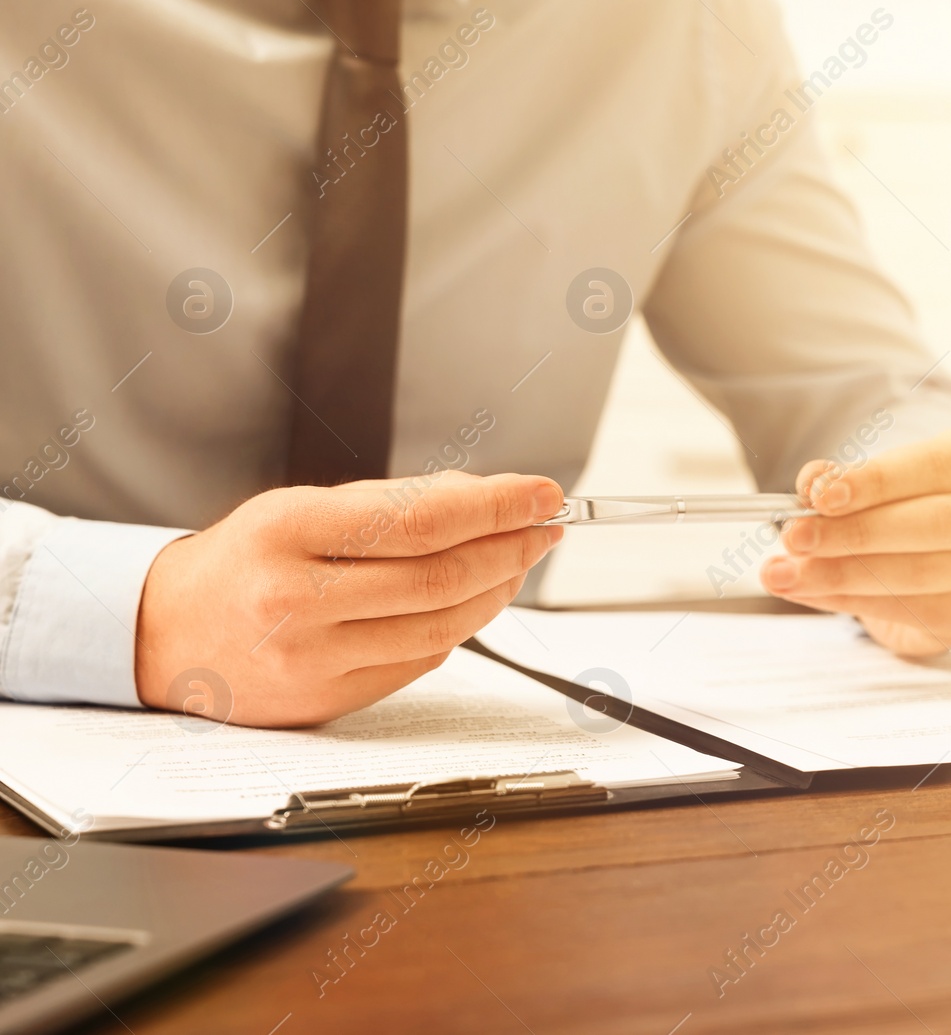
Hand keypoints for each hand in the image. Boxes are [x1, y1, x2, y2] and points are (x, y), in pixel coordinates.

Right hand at [135, 471, 564, 727]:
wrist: (162, 634)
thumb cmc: (241, 562)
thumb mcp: (299, 507)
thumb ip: (392, 504)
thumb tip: (487, 500)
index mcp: (287, 530)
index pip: (421, 518)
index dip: (496, 506)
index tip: (541, 493)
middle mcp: (296, 598)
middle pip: (441, 576)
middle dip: (511, 546)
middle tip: (543, 525)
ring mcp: (311, 659)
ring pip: (443, 626)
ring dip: (498, 589)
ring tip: (518, 559)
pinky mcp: (325, 702)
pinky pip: (421, 662)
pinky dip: (460, 627)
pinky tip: (474, 600)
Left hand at [759, 428, 950, 654]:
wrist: (939, 546)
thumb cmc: (908, 498)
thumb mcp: (880, 475)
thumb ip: (845, 478)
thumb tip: (812, 483)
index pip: (931, 467)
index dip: (875, 482)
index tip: (821, 495)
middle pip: (928, 525)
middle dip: (853, 533)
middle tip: (794, 537)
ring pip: (915, 573)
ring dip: (840, 575)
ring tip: (785, 572)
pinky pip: (906, 610)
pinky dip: (849, 601)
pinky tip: (809, 591)